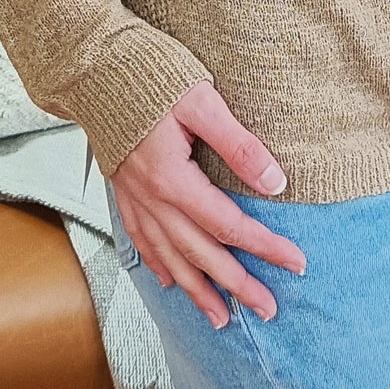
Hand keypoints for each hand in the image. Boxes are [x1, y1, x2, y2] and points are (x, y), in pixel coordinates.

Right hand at [111, 80, 307, 330]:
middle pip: (202, 254)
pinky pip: (142, 242)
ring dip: (198, 291)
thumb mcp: (202, 102)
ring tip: (222, 319)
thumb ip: (239, 146)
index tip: (296, 264)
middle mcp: (153, 201)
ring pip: (170, 259)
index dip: (265, 248)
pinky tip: (172, 282)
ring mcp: (135, 201)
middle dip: (237, 286)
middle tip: (269, 311)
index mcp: (174, 181)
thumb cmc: (152, 78)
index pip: (230, 226)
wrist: (93, 69)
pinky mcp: (123, 194)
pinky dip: (159, 267)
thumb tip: (277, 184)